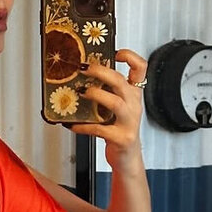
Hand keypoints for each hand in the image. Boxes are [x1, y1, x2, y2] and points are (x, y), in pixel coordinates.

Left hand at [70, 49, 146, 171]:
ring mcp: (129, 123)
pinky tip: (71, 124)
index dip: (130, 57)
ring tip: (81, 92)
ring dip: (96, 95)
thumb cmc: (119, 131)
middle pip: (121, 82)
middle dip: (101, 72)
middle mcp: (134, 106)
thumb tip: (80, 77)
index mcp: (133, 95)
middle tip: (84, 67)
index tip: (116, 52)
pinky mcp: (121, 138)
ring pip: (115, 103)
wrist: (127, 158)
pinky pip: (100, 129)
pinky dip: (83, 126)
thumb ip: (106, 93)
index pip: (141, 69)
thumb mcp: (116, 109)